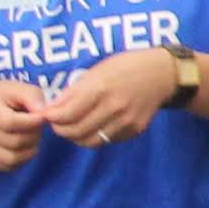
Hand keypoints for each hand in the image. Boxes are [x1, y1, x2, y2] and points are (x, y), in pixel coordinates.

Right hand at [0, 76, 54, 167]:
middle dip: (34, 136)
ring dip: (29, 151)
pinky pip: (6, 167)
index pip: (11, 122)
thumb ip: (32, 97)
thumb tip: (43, 113)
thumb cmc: (2, 97)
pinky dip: (20, 160)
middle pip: (14, 143)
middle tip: (38, 127)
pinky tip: (23, 147)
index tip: (43, 117)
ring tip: (32, 137)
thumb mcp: (18, 88)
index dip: (32, 123)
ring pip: (11, 159)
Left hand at [44, 47, 176, 146]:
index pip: (67, 113)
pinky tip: (94, 125)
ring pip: (91, 141)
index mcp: (101, 88)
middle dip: (61, 130)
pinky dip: (95, 136)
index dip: (52, 117)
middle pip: (76, 131)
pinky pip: (107, 140)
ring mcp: (126, 121)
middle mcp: (114, 107)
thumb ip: (74, 91)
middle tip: (57, 123)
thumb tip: (51, 107)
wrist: (162, 74)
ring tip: (72, 127)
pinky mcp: (135, 130)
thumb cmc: (126, 66)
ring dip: (76, 137)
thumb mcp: (97, 70)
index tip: (46, 115)